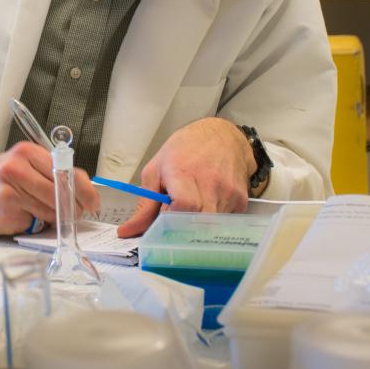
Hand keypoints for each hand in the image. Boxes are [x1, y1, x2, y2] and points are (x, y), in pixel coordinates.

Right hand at [0, 144, 100, 236]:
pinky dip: (33, 224)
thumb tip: (84, 189)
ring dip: (52, 218)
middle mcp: (17, 168)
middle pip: (61, 194)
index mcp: (26, 152)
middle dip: (73, 209)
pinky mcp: (5, 213)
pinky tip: (20, 216)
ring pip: (50, 211)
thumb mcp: (23, 165)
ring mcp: (10, 191)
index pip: (66, 172)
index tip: (93, 202)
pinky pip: (33, 223)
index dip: (85, 191)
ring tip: (38, 212)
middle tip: (74, 215)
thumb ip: (51, 173)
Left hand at [117, 118, 256, 238]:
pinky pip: (224, 223)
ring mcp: (229, 193)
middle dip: (182, 228)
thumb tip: (128, 231)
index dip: (171, 218)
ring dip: (197, 225)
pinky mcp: (242, 201)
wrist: (222, 137)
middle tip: (176, 218)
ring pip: (210, 227)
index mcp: (184, 172)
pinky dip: (213, 220)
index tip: (165, 217)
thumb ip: (144, 204)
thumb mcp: (156, 170)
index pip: (183, 206)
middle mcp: (210, 183)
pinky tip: (208, 203)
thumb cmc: (184, 150)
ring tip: (192, 206)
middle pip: (196, 223)